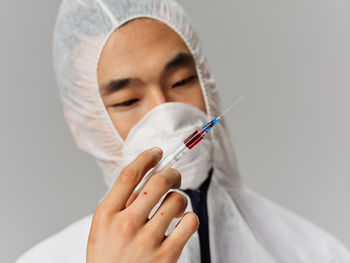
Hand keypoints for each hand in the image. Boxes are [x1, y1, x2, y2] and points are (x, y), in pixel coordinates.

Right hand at [87, 147, 198, 262]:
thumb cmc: (108, 260)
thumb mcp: (100, 230)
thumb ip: (119, 204)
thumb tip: (145, 177)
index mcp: (105, 215)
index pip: (129, 175)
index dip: (146, 158)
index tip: (157, 152)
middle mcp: (125, 225)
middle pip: (158, 182)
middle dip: (171, 173)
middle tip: (174, 176)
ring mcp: (147, 241)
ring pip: (177, 199)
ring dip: (179, 199)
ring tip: (174, 208)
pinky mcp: (167, 256)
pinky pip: (190, 222)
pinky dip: (189, 218)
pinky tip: (182, 223)